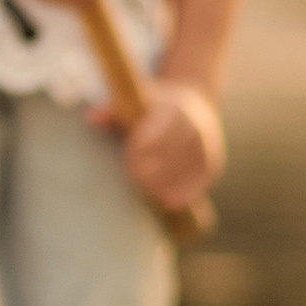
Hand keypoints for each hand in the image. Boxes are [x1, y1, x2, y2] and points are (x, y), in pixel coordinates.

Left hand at [119, 78, 224, 214]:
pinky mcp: (213, 160)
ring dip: (173, 181)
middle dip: (159, 164)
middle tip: (137, 178)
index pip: (164, 124)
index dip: (148, 141)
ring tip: (152, 195)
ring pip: (193, 164)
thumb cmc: (152, 107)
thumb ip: (113, 110)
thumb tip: (92, 117)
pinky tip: (170, 204)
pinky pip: (204, 177)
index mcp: (174, 107)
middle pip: (179, 146)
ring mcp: (207, 143)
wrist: (193, 103)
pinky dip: (188, 191)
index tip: (130, 156)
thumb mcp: (134, 102)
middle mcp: (195, 124)